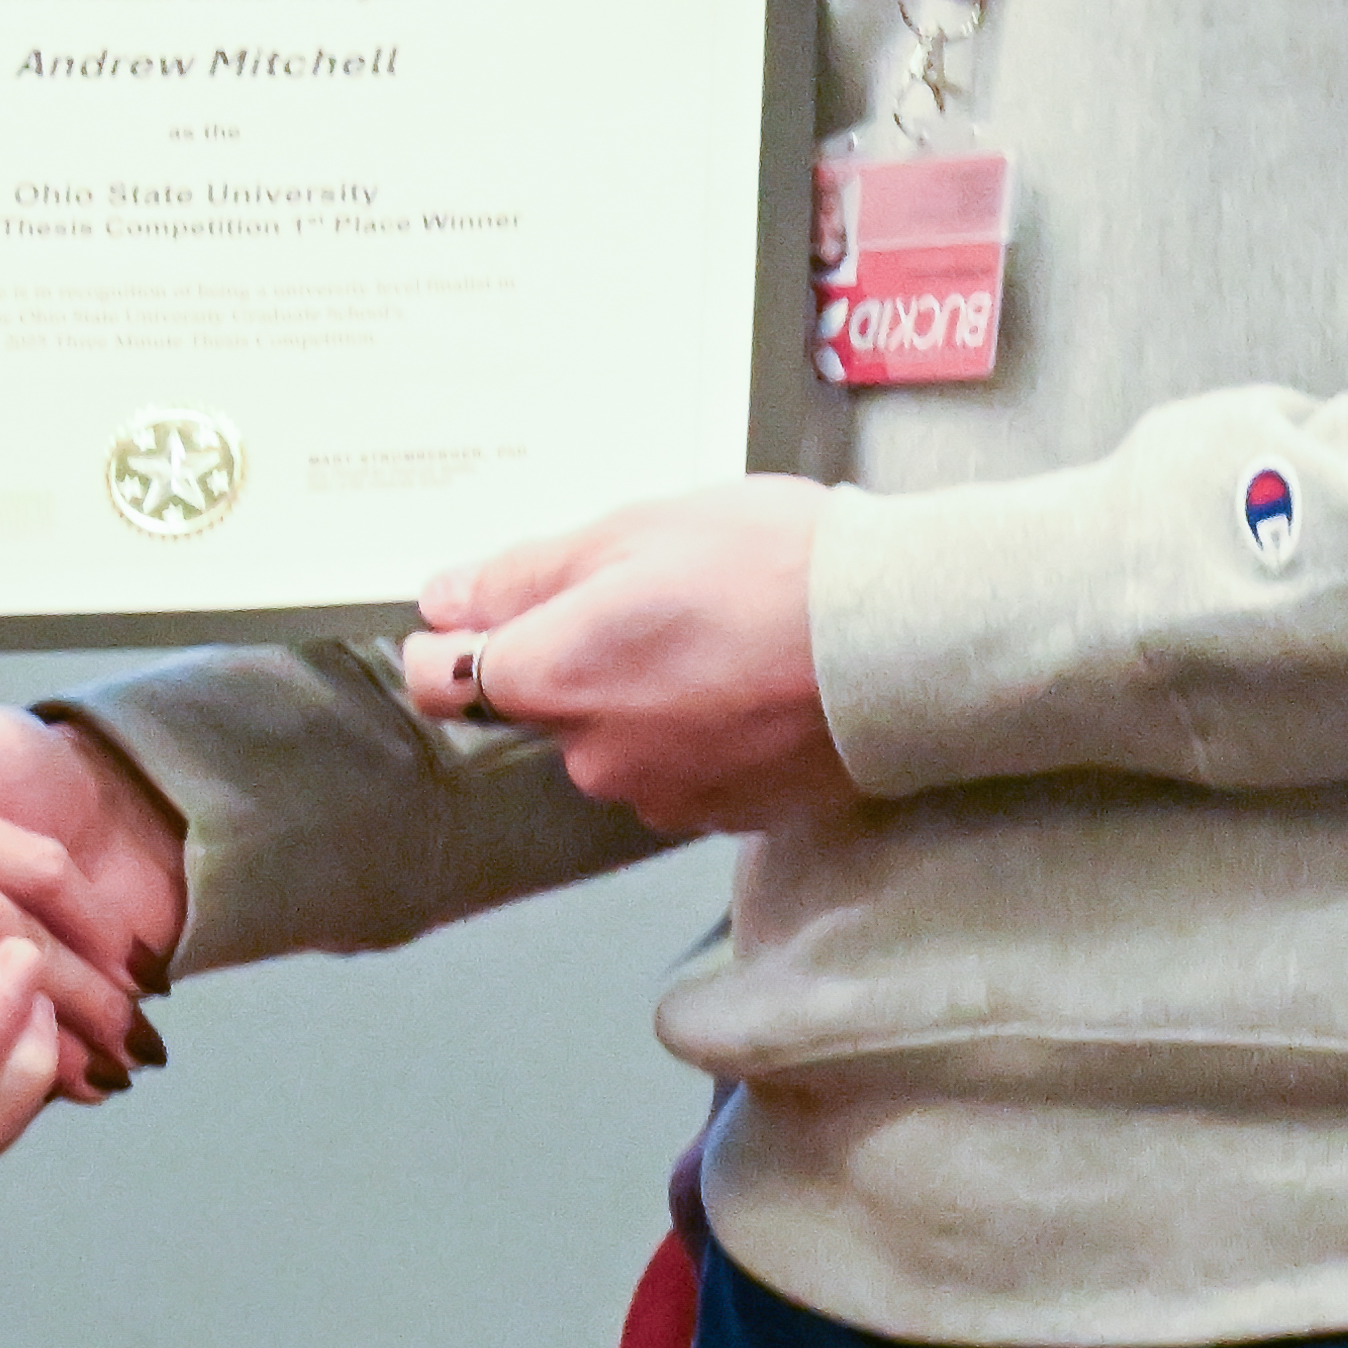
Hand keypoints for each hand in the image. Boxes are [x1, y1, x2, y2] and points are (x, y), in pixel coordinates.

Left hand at [399, 481, 861, 838]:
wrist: (905, 640)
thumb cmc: (777, 569)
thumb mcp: (638, 531)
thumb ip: (525, 574)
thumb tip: (446, 601)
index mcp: (556, 677)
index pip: (442, 683)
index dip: (450, 640)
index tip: (481, 612)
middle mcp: (593, 756)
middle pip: (542, 708)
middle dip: (578, 658)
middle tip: (655, 596)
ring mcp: (659, 796)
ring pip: (616, 740)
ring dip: (644, 696)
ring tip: (720, 636)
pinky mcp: (721, 816)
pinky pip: (679, 769)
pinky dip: (700, 731)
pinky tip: (750, 681)